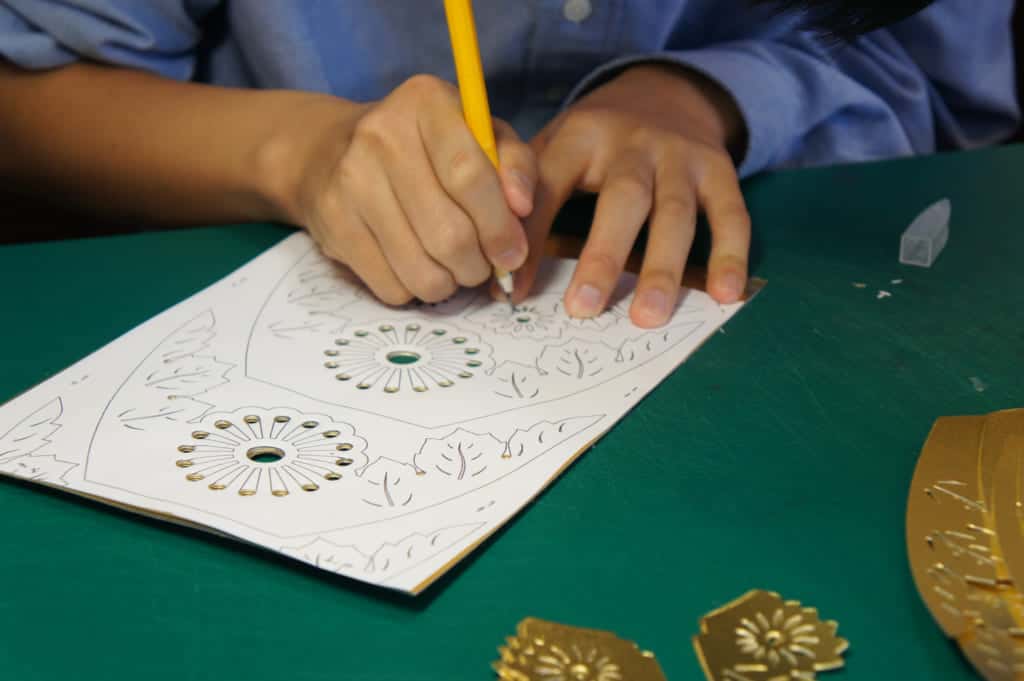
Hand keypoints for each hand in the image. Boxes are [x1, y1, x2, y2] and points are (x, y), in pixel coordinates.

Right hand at [276, 75, 535, 304]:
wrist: (333, 151)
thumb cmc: (427, 148)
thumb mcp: (479, 136)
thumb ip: (514, 164)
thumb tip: (523, 207)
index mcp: (427, 102)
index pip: (470, 176)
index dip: (500, 226)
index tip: (514, 254)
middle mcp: (381, 134)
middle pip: (449, 233)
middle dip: (478, 265)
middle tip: (483, 265)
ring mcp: (350, 179)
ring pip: (422, 270)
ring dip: (450, 283)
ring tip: (453, 268)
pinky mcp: (332, 222)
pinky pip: (391, 286)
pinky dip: (415, 289)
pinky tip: (416, 265)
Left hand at [514, 64, 750, 327]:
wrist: (664, 92)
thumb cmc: (595, 141)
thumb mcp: (555, 147)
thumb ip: (526, 200)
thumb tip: (497, 278)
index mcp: (581, 136)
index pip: (552, 184)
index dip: (534, 237)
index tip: (516, 289)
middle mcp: (634, 142)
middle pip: (622, 198)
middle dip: (603, 256)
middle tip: (583, 309)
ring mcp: (681, 156)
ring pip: (674, 213)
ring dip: (662, 268)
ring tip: (648, 317)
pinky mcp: (720, 170)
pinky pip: (731, 214)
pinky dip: (729, 255)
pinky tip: (724, 295)